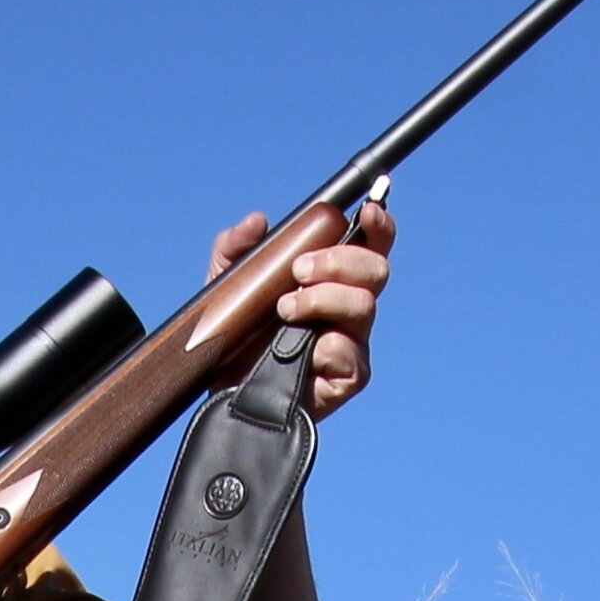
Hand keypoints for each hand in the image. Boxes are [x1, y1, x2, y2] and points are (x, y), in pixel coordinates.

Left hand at [210, 196, 392, 415]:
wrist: (221, 388)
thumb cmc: (234, 335)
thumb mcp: (224, 285)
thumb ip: (235, 248)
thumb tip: (257, 222)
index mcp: (333, 280)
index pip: (370, 247)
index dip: (378, 226)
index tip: (365, 211)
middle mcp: (349, 308)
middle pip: (376, 270)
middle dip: (339, 261)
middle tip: (298, 271)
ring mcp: (352, 343)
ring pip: (363, 306)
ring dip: (321, 299)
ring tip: (283, 309)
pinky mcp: (347, 377)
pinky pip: (349, 352)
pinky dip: (323, 344)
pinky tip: (295, 350)